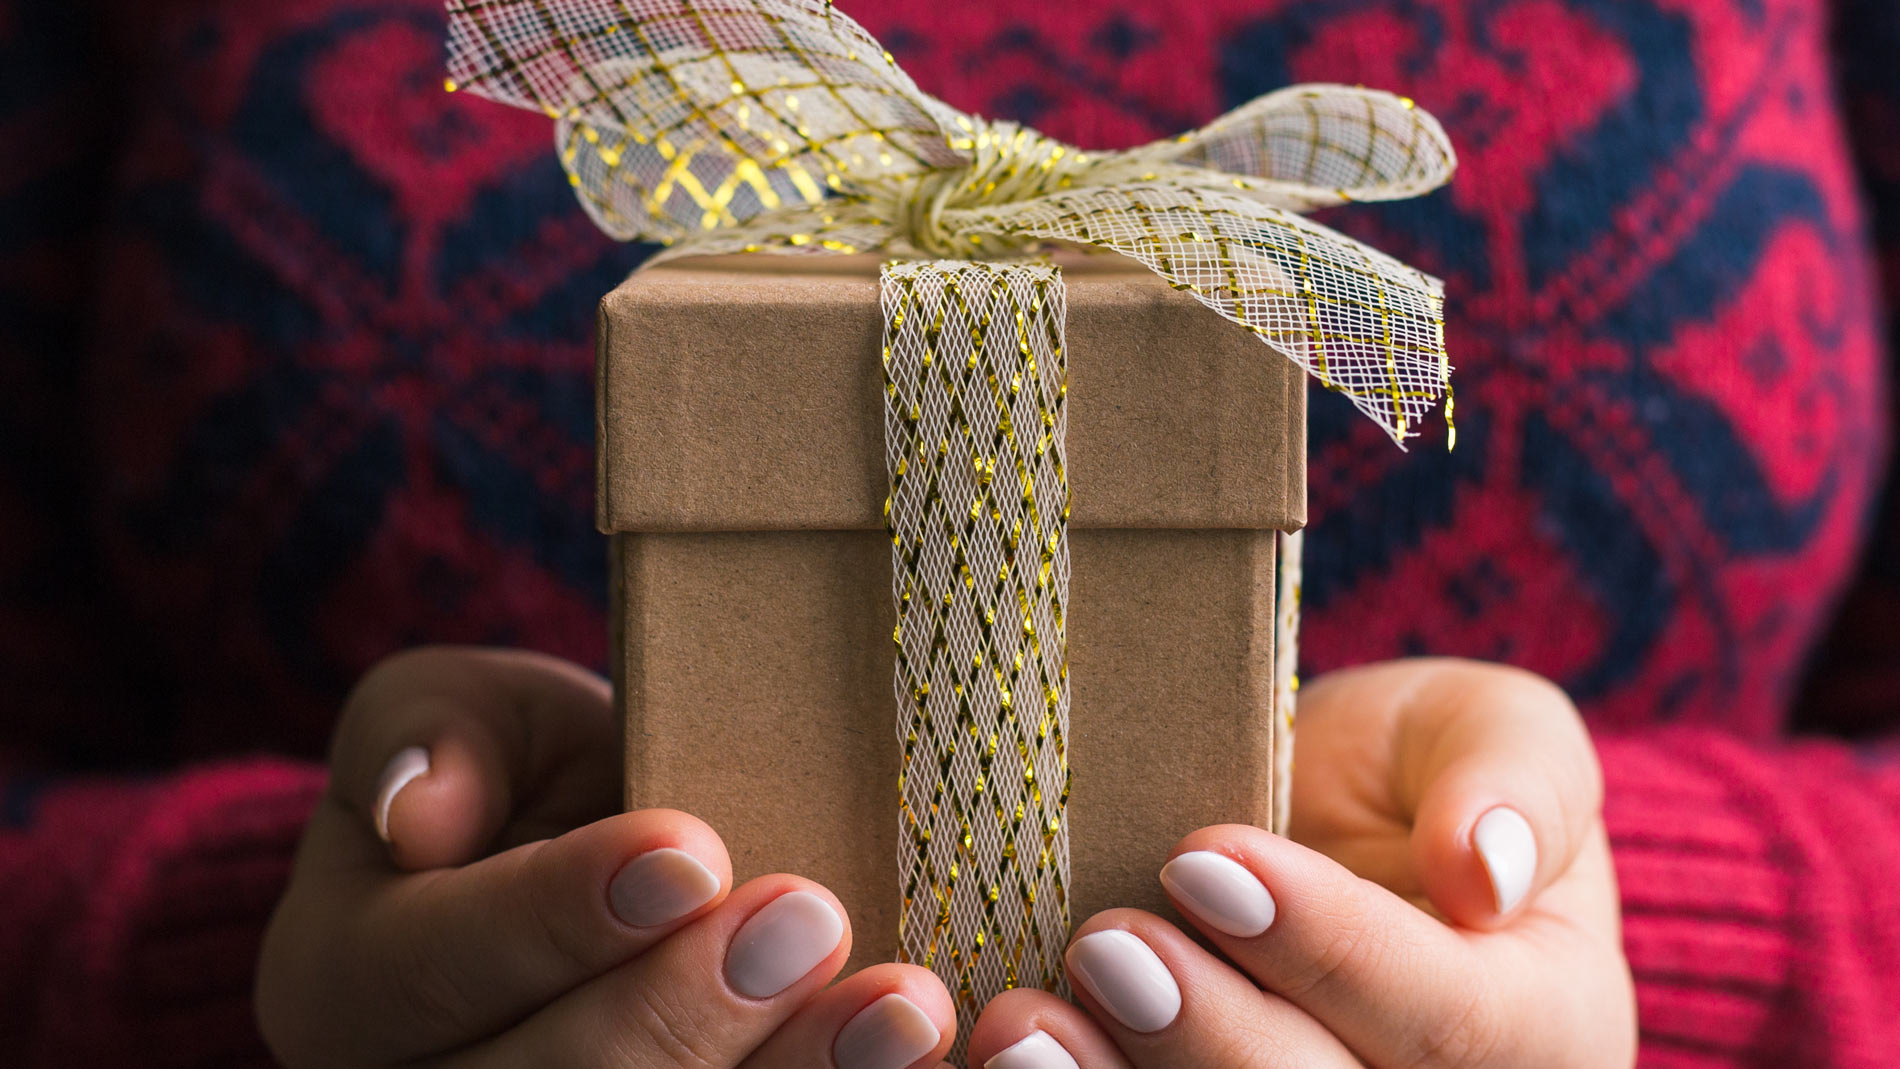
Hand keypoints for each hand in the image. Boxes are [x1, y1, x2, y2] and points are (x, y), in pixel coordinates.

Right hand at [257, 646, 955, 1067]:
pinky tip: (921, 1064)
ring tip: (901, 1008)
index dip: (556, 917)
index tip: (688, 849)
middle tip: (811, 918)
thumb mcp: (464, 711)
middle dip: (679, 1014)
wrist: (593, 870)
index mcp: (344, 984)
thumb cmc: (529, 779)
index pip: (430, 968)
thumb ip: (429, 727)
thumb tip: (415, 809)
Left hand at [966, 658, 1634, 1067]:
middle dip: (1207, 1036)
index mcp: (1539, 1029)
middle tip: (1107, 940)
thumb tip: (1486, 870)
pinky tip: (1003, 1062)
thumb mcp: (1485, 728)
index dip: (1321, 947)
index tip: (1204, 856)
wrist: (1327, 832)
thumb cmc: (1414, 774)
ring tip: (1021, 1026)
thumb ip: (1514, 780)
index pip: (1441, 1017)